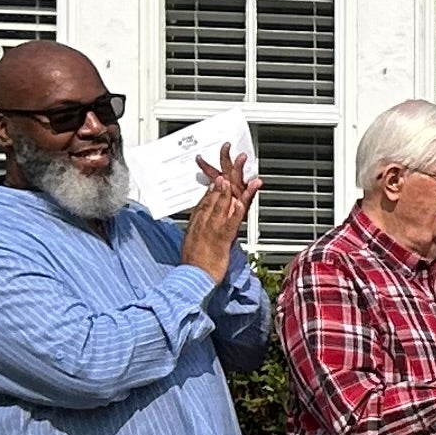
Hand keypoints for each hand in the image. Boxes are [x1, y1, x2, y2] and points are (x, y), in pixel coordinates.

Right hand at [177, 147, 259, 281]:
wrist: (191, 280)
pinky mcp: (220, 239)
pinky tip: (243, 197)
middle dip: (225, 171)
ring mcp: (211, 227)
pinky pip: (230, 220)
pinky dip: (237, 207)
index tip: (224, 164)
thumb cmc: (196, 264)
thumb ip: (206, 227)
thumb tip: (211, 219)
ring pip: (222, 201)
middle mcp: (204, 220)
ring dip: (232, 183)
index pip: (209, 193)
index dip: (218, 177)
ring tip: (238, 166)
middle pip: (215, 191)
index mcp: (199, 219)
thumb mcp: (199, 240)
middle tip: (231, 154)